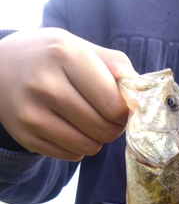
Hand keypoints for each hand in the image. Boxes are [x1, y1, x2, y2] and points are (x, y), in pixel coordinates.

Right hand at [0, 28, 136, 160]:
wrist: (0, 69)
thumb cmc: (51, 58)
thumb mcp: (80, 47)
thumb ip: (115, 66)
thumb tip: (140, 93)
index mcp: (64, 55)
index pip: (112, 103)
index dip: (124, 111)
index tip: (121, 107)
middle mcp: (44, 84)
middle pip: (103, 128)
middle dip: (114, 127)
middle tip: (108, 117)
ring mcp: (32, 114)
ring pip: (89, 146)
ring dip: (97, 139)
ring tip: (90, 123)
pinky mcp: (27, 137)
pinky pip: (72, 156)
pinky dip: (79, 147)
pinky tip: (70, 128)